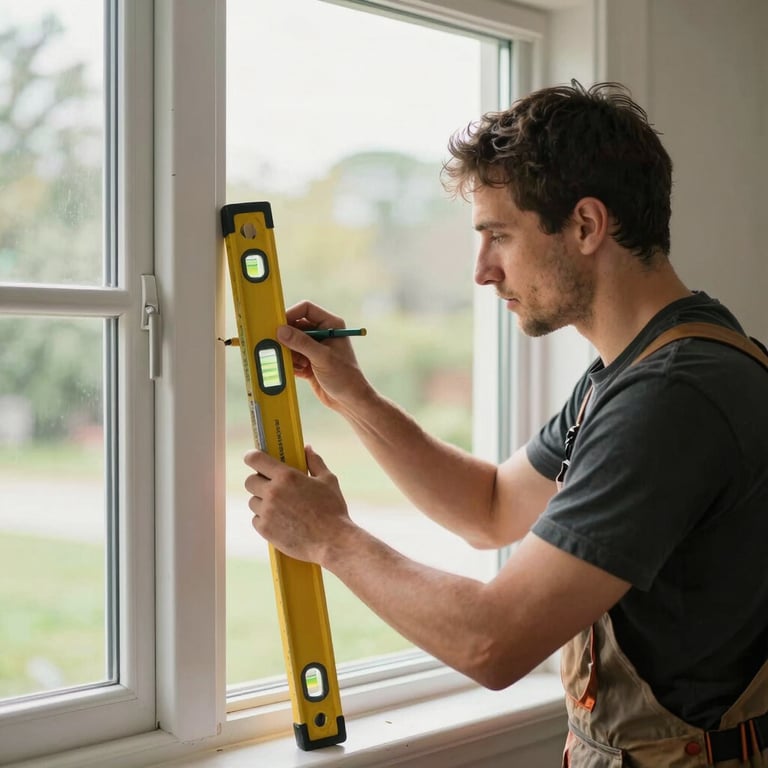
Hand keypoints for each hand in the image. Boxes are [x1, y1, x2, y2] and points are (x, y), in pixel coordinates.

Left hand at [243, 445, 353, 563]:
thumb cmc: (333, 510)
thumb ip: (315, 462)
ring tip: (280, 507)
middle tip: (271, 486)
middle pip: (249, 481)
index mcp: (286, 476)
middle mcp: (272, 492)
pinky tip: (280, 521)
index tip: (252, 458)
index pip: (255, 459)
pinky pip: (256, 520)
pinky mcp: (265, 530)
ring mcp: (267, 512)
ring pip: (252, 502)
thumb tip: (307, 448)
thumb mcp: (328, 480)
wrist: (332, 541)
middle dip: (258, 481)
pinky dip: (265, 519)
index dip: (251, 457)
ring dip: (262, 502)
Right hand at [279, 300, 370, 411]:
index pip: (306, 309)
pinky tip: (301, 371)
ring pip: (291, 343)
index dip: (291, 314)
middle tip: (287, 350)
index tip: (279, 326)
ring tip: (301, 364)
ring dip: (291, 354)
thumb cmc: (345, 377)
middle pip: (295, 326)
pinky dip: (292, 364)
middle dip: (289, 339)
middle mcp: (322, 333)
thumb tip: (281, 330)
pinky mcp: (308, 361)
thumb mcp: (322, 357)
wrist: (350, 401)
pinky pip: (292, 357)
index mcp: (331, 324)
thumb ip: (301, 342)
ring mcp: (314, 347)